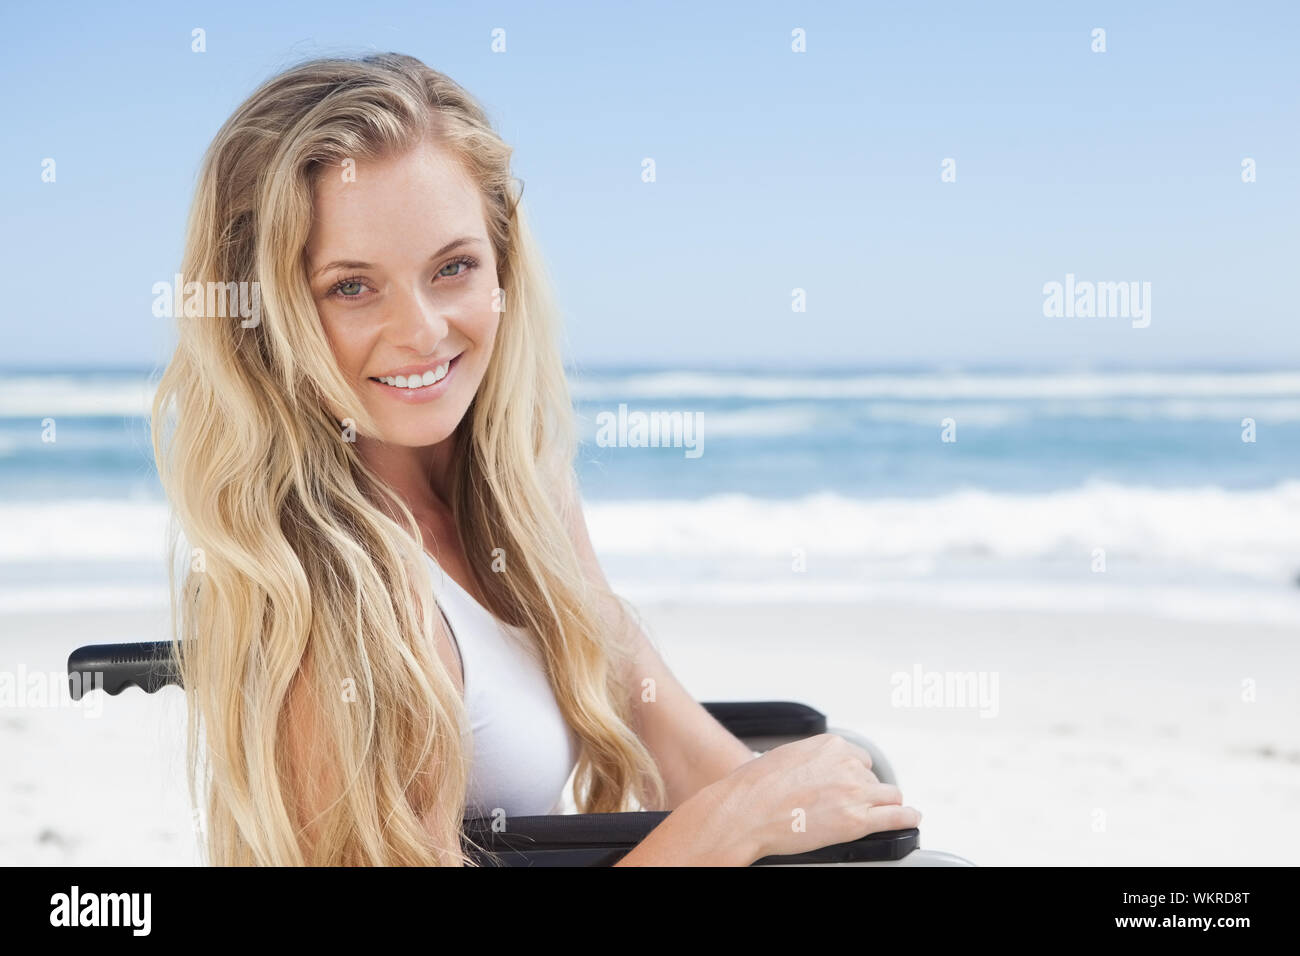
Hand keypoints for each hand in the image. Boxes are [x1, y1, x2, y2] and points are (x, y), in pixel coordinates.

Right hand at [702, 733, 920, 862]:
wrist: (746, 811)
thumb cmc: (755, 787)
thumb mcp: (786, 757)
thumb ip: (809, 759)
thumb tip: (814, 770)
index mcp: (830, 746)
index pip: (859, 758)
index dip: (855, 774)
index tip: (852, 783)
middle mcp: (847, 765)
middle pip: (871, 778)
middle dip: (864, 791)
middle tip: (850, 804)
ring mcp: (855, 793)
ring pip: (889, 795)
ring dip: (883, 804)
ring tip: (881, 813)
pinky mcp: (857, 821)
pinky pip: (897, 817)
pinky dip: (907, 818)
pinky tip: (911, 818)